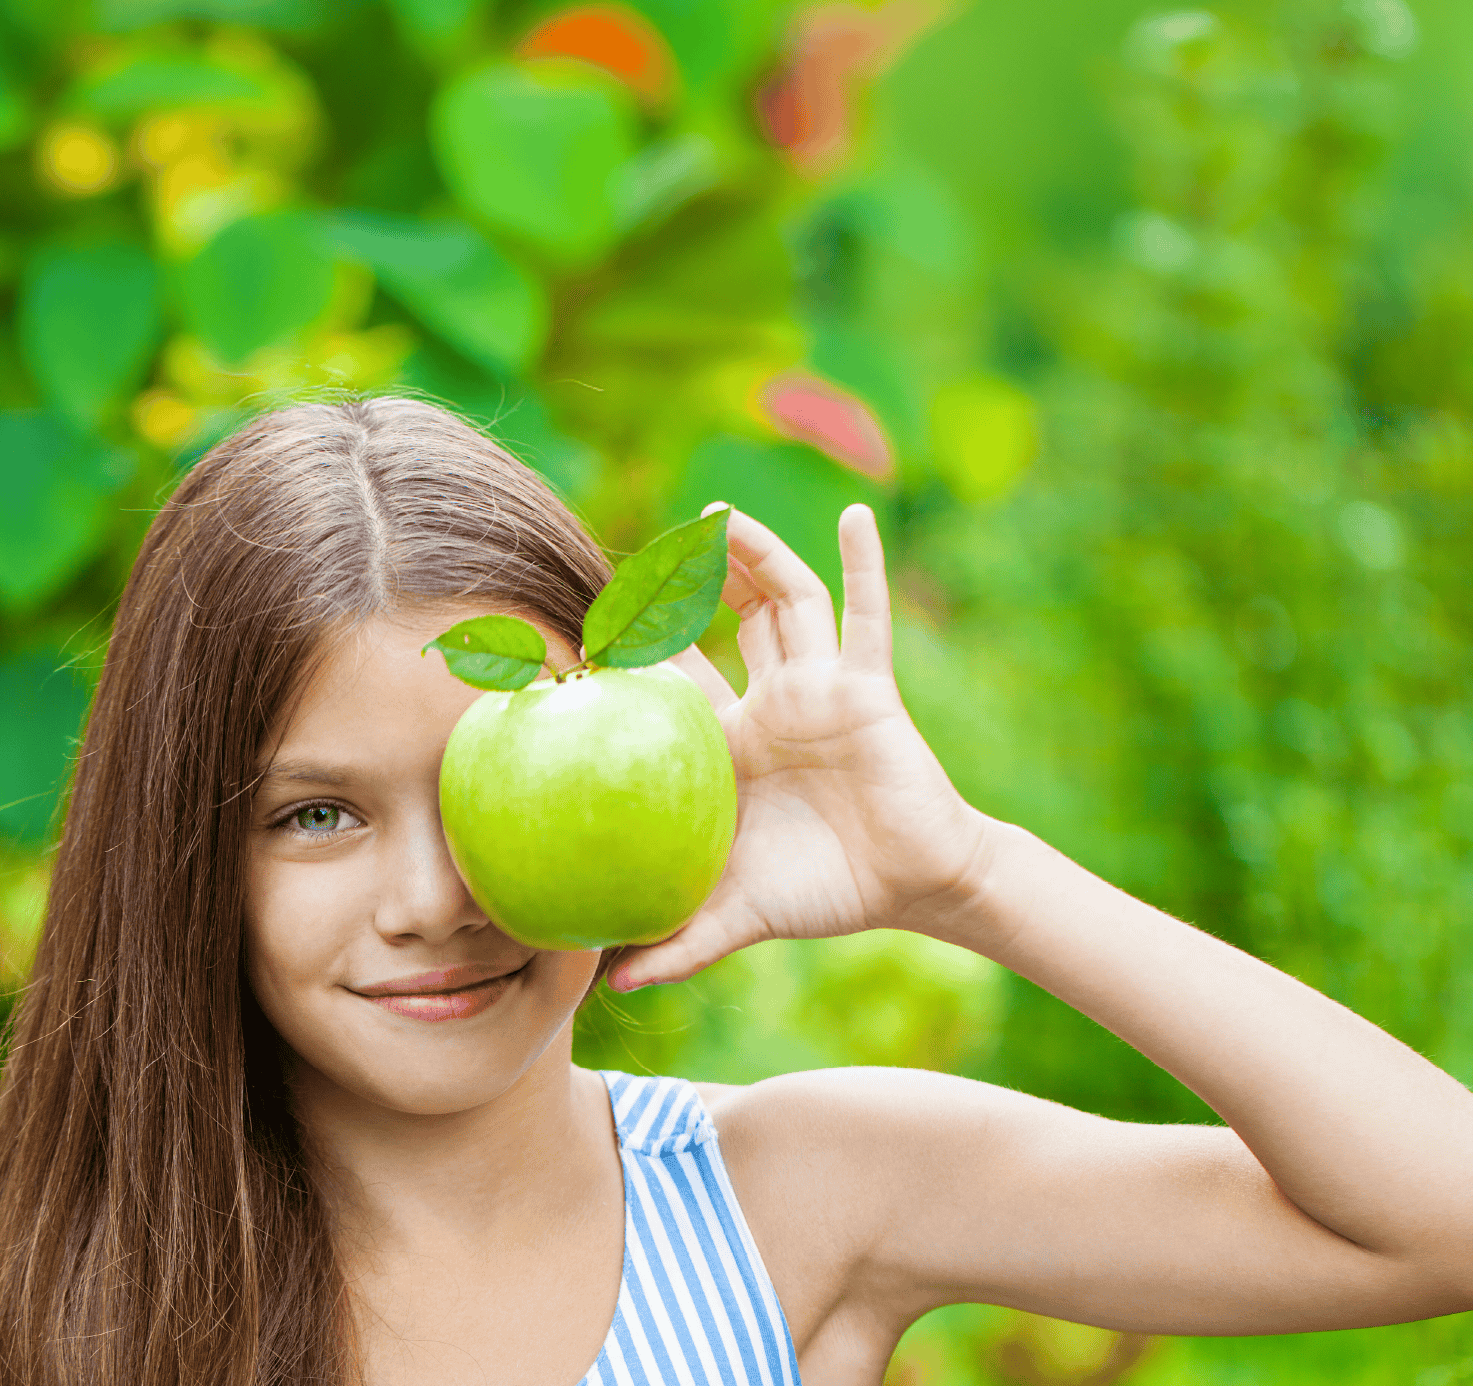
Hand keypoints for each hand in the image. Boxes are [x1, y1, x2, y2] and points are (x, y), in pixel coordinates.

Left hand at [608, 504, 994, 991]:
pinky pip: (867, 615)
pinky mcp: (867, 687)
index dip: (638, 646)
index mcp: (728, 743)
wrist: (913, 889)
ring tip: (716, 515)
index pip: (674, 676)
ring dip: (753, 555)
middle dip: (689, 580)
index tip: (588, 617)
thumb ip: (679, 944)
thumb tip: (611, 986)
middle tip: (646, 544)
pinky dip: (864, 564)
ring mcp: (819, 687)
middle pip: (724, 620)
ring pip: (782, 600)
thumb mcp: (738, 915)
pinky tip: (858, 515)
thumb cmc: (824, 891)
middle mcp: (770, 701)